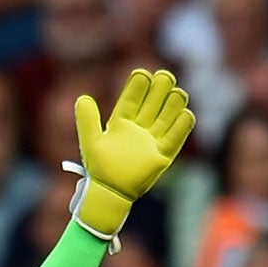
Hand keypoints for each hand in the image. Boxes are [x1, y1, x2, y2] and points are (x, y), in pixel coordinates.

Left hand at [71, 68, 195, 239]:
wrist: (109, 193)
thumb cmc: (99, 168)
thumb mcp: (90, 142)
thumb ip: (87, 121)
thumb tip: (82, 98)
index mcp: (121, 123)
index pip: (131, 100)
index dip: (137, 87)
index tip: (142, 73)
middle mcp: (139, 128)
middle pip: (153, 104)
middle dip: (159, 89)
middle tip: (164, 76)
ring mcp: (152, 140)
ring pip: (167, 116)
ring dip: (173, 104)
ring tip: (176, 92)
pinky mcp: (163, 155)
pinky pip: (176, 138)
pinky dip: (181, 126)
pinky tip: (185, 114)